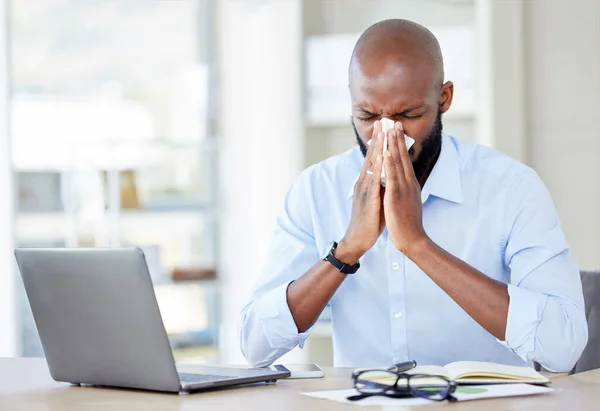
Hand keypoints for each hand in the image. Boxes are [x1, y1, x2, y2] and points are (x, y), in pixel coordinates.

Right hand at [340, 121, 385, 259]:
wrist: (358, 239)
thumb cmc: (369, 221)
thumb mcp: (375, 199)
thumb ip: (379, 186)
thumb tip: (387, 175)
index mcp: (366, 182)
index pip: (373, 159)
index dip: (378, 143)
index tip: (384, 127)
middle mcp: (363, 183)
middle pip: (371, 157)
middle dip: (377, 139)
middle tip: (382, 121)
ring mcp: (364, 190)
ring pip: (372, 165)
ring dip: (377, 148)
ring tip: (383, 133)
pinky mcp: (369, 200)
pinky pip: (374, 181)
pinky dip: (378, 167)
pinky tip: (382, 157)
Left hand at [382, 122, 427, 254]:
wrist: (413, 240)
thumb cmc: (407, 224)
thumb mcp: (407, 202)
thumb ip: (403, 190)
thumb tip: (400, 181)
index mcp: (409, 184)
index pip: (404, 160)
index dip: (399, 144)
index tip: (396, 130)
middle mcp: (408, 183)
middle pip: (402, 156)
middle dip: (397, 138)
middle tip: (393, 121)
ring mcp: (403, 189)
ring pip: (397, 162)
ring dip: (393, 145)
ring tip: (389, 129)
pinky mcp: (396, 196)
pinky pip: (391, 176)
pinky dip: (388, 163)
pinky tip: (384, 152)